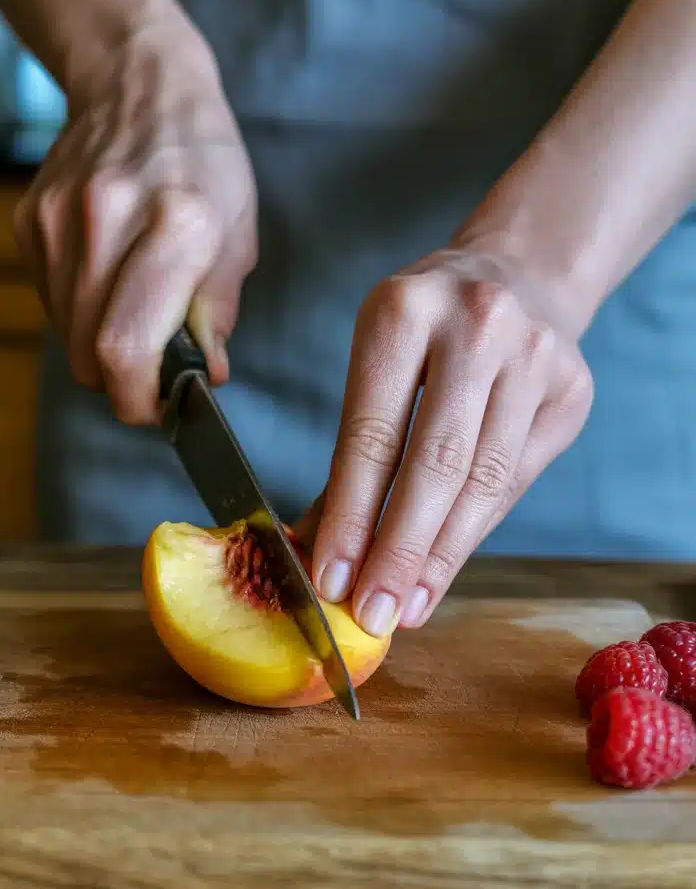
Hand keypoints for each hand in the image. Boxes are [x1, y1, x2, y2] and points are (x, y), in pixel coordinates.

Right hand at [13, 19, 256, 423]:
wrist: (139, 83)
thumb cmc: (204, 163)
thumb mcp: (237, 235)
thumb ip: (217, 313)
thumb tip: (202, 377)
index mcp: (176, 225)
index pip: (127, 347)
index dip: (135, 399)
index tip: (152, 409)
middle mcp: (108, 220)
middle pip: (88, 353)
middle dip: (119, 382)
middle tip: (148, 373)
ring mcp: (58, 219)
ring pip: (65, 334)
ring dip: (97, 346)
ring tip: (132, 312)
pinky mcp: (29, 220)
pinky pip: (49, 301)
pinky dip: (78, 310)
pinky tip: (106, 277)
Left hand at [309, 249, 594, 636]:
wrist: (519, 274)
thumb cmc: (426, 332)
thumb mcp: (375, 362)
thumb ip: (352, 454)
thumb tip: (318, 549)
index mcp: (404, 311)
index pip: (372, 435)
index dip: (351, 517)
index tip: (331, 579)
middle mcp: (477, 326)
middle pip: (435, 465)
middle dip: (398, 551)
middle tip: (371, 614)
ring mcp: (535, 356)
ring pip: (483, 482)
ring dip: (441, 557)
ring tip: (406, 606)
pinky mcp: (571, 389)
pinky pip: (516, 480)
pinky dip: (475, 532)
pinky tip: (444, 569)